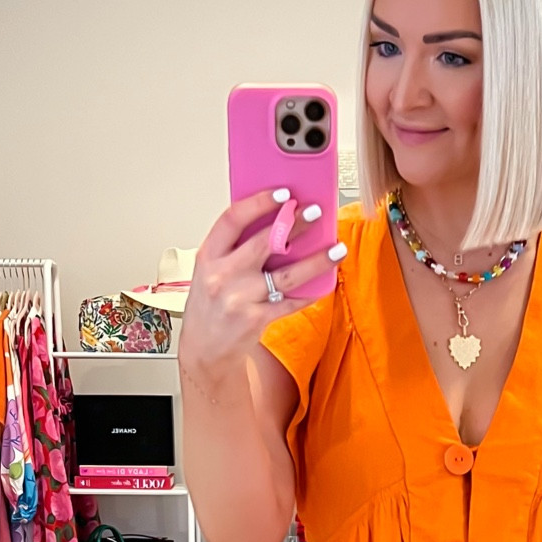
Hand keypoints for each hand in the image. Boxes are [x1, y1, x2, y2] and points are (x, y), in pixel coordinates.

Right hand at [178, 189, 341, 388]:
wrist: (204, 348)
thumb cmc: (210, 304)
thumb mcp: (210, 269)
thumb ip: (235, 246)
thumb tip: (275, 219)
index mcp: (209, 256)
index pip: (233, 219)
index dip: (259, 202)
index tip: (283, 192)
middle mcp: (222, 276)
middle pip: (265, 242)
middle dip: (294, 224)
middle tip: (316, 211)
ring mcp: (240, 299)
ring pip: (286, 274)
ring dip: (316, 260)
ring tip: (336, 248)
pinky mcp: (256, 320)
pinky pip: (291, 302)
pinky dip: (310, 292)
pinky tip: (325, 281)